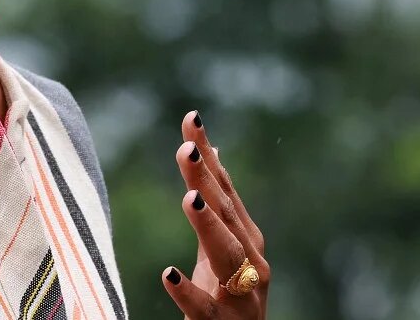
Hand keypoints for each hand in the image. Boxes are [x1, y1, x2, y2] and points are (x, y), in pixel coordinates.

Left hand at [160, 110, 270, 318]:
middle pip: (227, 215)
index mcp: (245, 236)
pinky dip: (189, 291)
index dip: (207, 155)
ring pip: (228, 256)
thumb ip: (216, 202)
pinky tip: (168, 273)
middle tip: (189, 150)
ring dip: (209, 226)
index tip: (191, 119)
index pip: (223, 188)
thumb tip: (210, 151)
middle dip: (209, 181)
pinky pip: (205, 308)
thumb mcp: (221, 244)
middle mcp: (250, 260)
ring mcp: (241, 293)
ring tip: (190, 199)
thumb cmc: (230, 292)